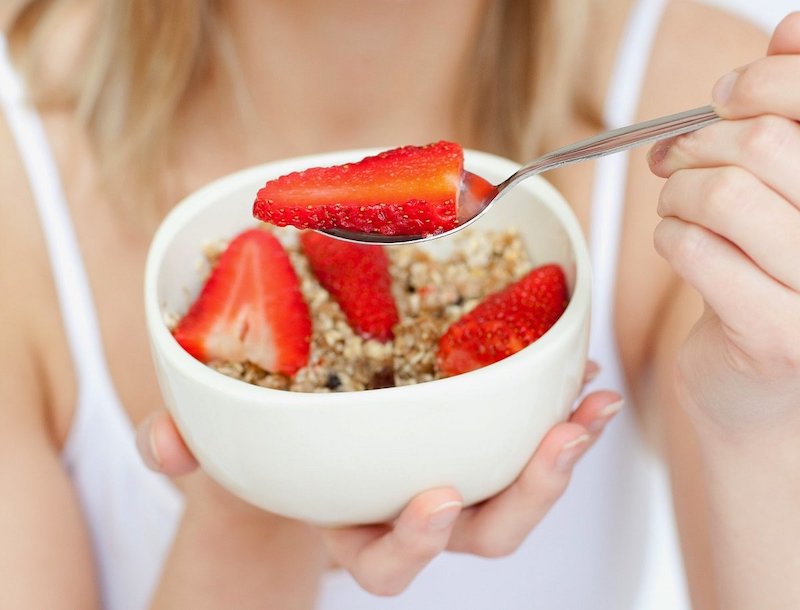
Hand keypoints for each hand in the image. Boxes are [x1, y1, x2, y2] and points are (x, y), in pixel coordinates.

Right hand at [137, 362, 621, 595]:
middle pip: (480, 534)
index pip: (386, 562)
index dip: (411, 544)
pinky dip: (552, 405)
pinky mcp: (471, 436)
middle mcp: (411, 511)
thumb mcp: (216, 449)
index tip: (433, 499)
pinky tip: (575, 364)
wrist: (292, 443)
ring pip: (517, 490)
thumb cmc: (261, 453)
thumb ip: (184, 446)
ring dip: (563, 449)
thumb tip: (162, 442)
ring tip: (593, 401)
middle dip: (527, 497)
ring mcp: (448, 474)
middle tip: (560, 442)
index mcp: (353, 526)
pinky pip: (523, 433)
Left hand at [647, 13, 799, 433]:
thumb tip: (791, 28)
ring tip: (675, 204)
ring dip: (678, 191)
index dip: (764, 80)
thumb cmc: (779, 276)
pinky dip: (669, 237)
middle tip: (677, 157)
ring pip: (725, 194)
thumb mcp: (793, 190)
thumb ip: (794, 115)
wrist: (764, 390)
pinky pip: (694, 250)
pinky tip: (677, 245)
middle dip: (702, 141)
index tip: (725, 93)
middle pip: (768, 143)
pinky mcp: (779, 337)